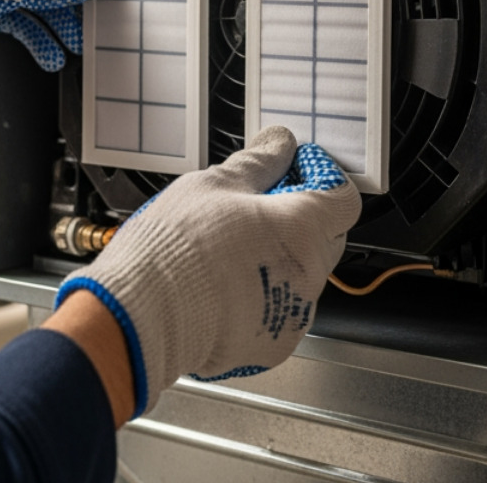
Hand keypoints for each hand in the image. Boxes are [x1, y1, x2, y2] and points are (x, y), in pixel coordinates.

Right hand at [55, 127, 360, 416]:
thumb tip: (279, 143)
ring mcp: (293, 314)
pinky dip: (264, 297)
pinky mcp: (272, 344)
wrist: (143, 316)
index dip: (322, 178)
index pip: (343, 199)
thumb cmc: (175, 249)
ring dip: (281, 260)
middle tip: (257, 206)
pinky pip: (282, 312)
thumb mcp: (213, 185)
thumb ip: (258, 163)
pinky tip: (227, 287)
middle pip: (326, 237)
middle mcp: (309, 275)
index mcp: (303, 228)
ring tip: (231, 251)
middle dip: (301, 218)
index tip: (296, 170)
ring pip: (303, 276)